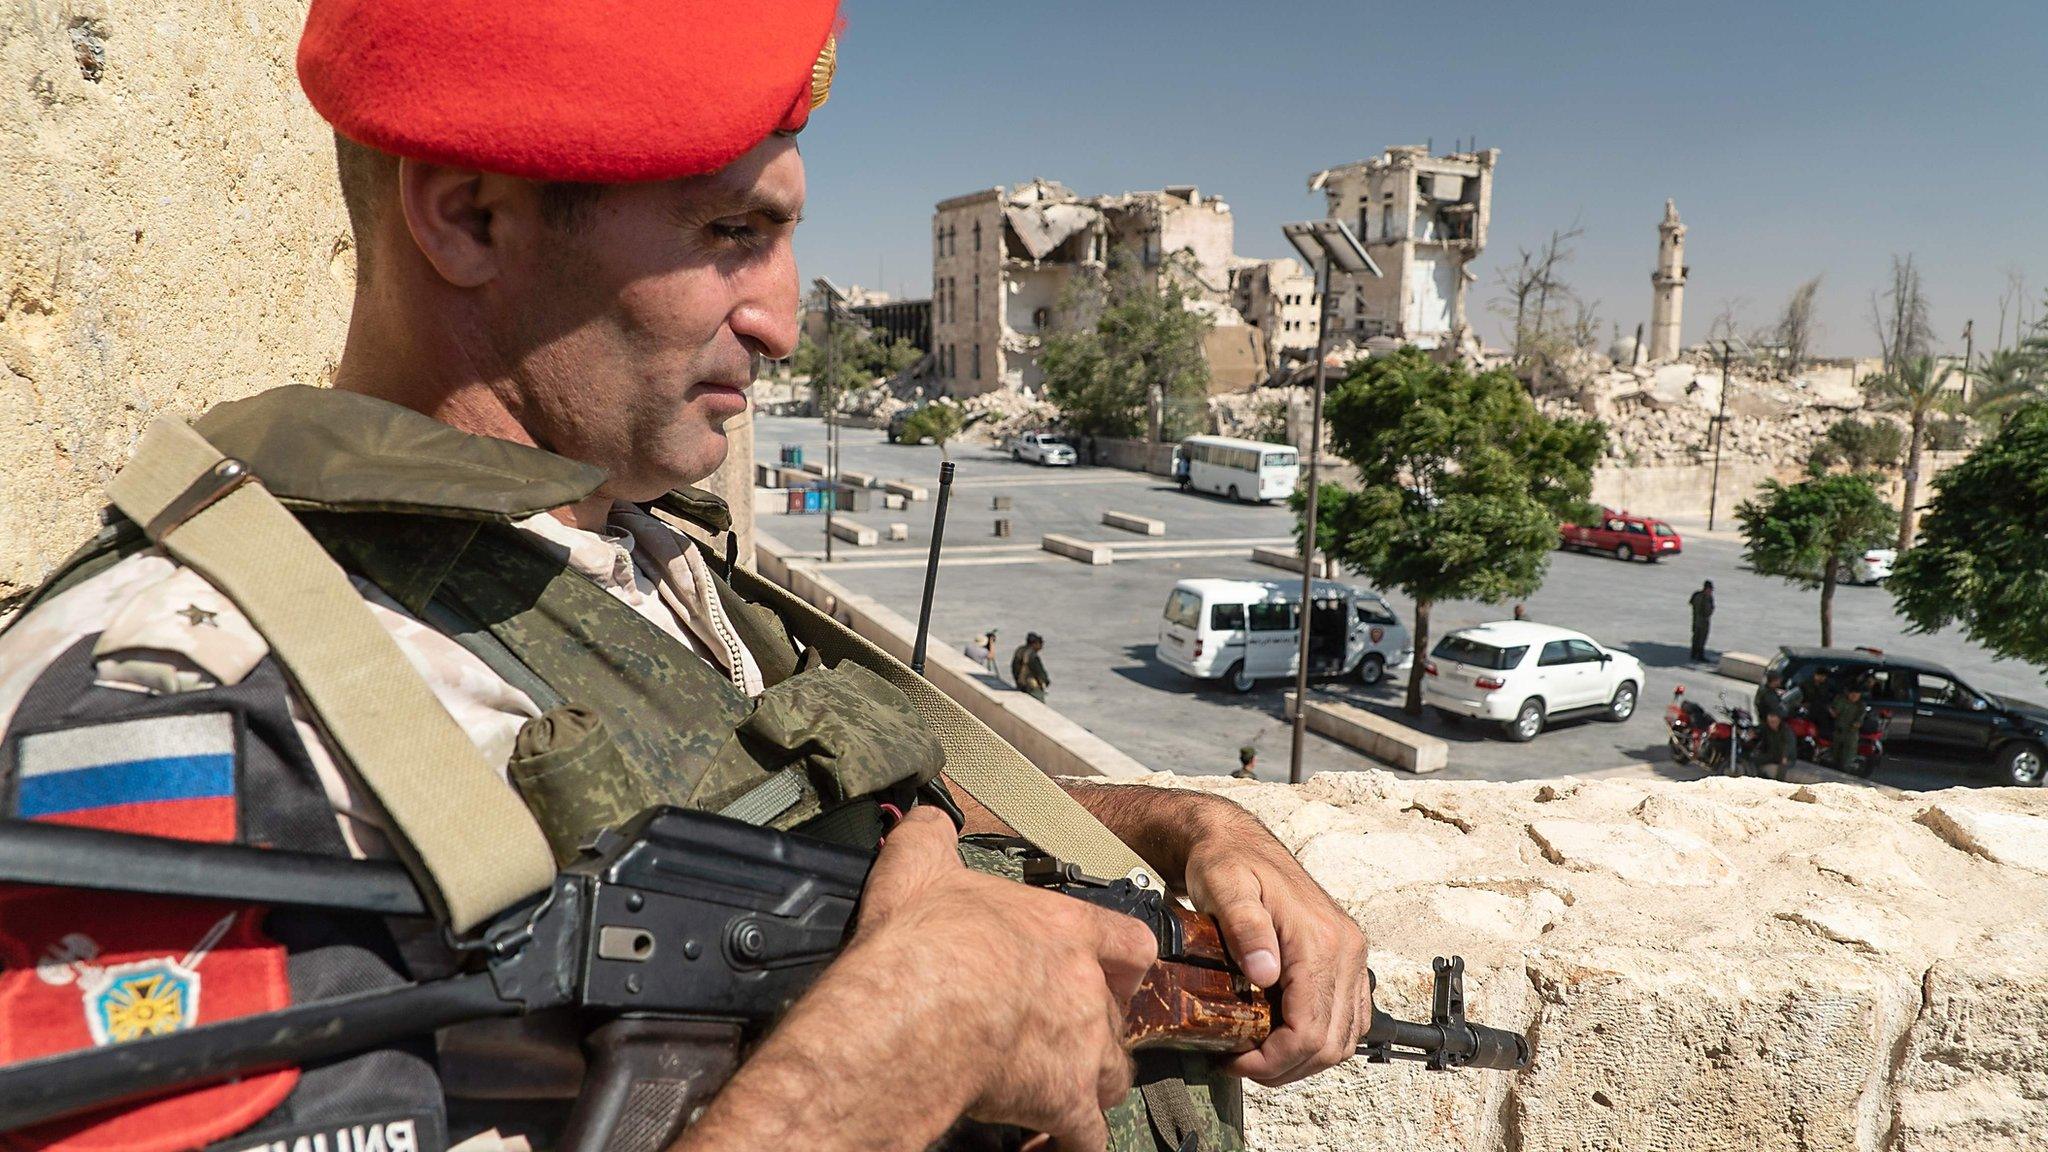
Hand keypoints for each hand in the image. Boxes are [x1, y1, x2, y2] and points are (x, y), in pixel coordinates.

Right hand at [858, 808, 1159, 1147]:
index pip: (1130, 943)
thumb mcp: (920, 865)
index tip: (1112, 973)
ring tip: (1058, 1094)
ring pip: (1112, 1076)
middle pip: (1119, 1018)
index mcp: (1065, 929)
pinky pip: (1086, 1138)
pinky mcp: (1064, 1103)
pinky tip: (1049, 1147)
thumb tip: (926, 817)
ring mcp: (1082, 1049)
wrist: (915, 1009)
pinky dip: (1071, 1145)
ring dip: (1090, 1087)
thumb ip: (932, 836)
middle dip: (1097, 1033)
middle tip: (1063, 1042)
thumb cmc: (923, 941)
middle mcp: (1086, 989)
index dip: (1122, 962)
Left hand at [1181, 806, 1370, 1086]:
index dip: (1275, 1060)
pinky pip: (1349, 1018)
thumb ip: (1245, 928)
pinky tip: (1284, 1037)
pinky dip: (1321, 1039)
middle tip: (1242, 1064)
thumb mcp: (1224, 887)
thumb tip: (1265, 973)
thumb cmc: (1226, 863)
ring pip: (1345, 1038)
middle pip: (1331, 1043)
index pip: (1311, 1029)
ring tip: (1260, 1056)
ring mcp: (1351, 956)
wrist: (1237, 841)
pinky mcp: (1346, 959)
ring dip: (1305, 1059)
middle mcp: (1346, 949)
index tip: (1238, 1061)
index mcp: (1321, 939)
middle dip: (1286, 1067)